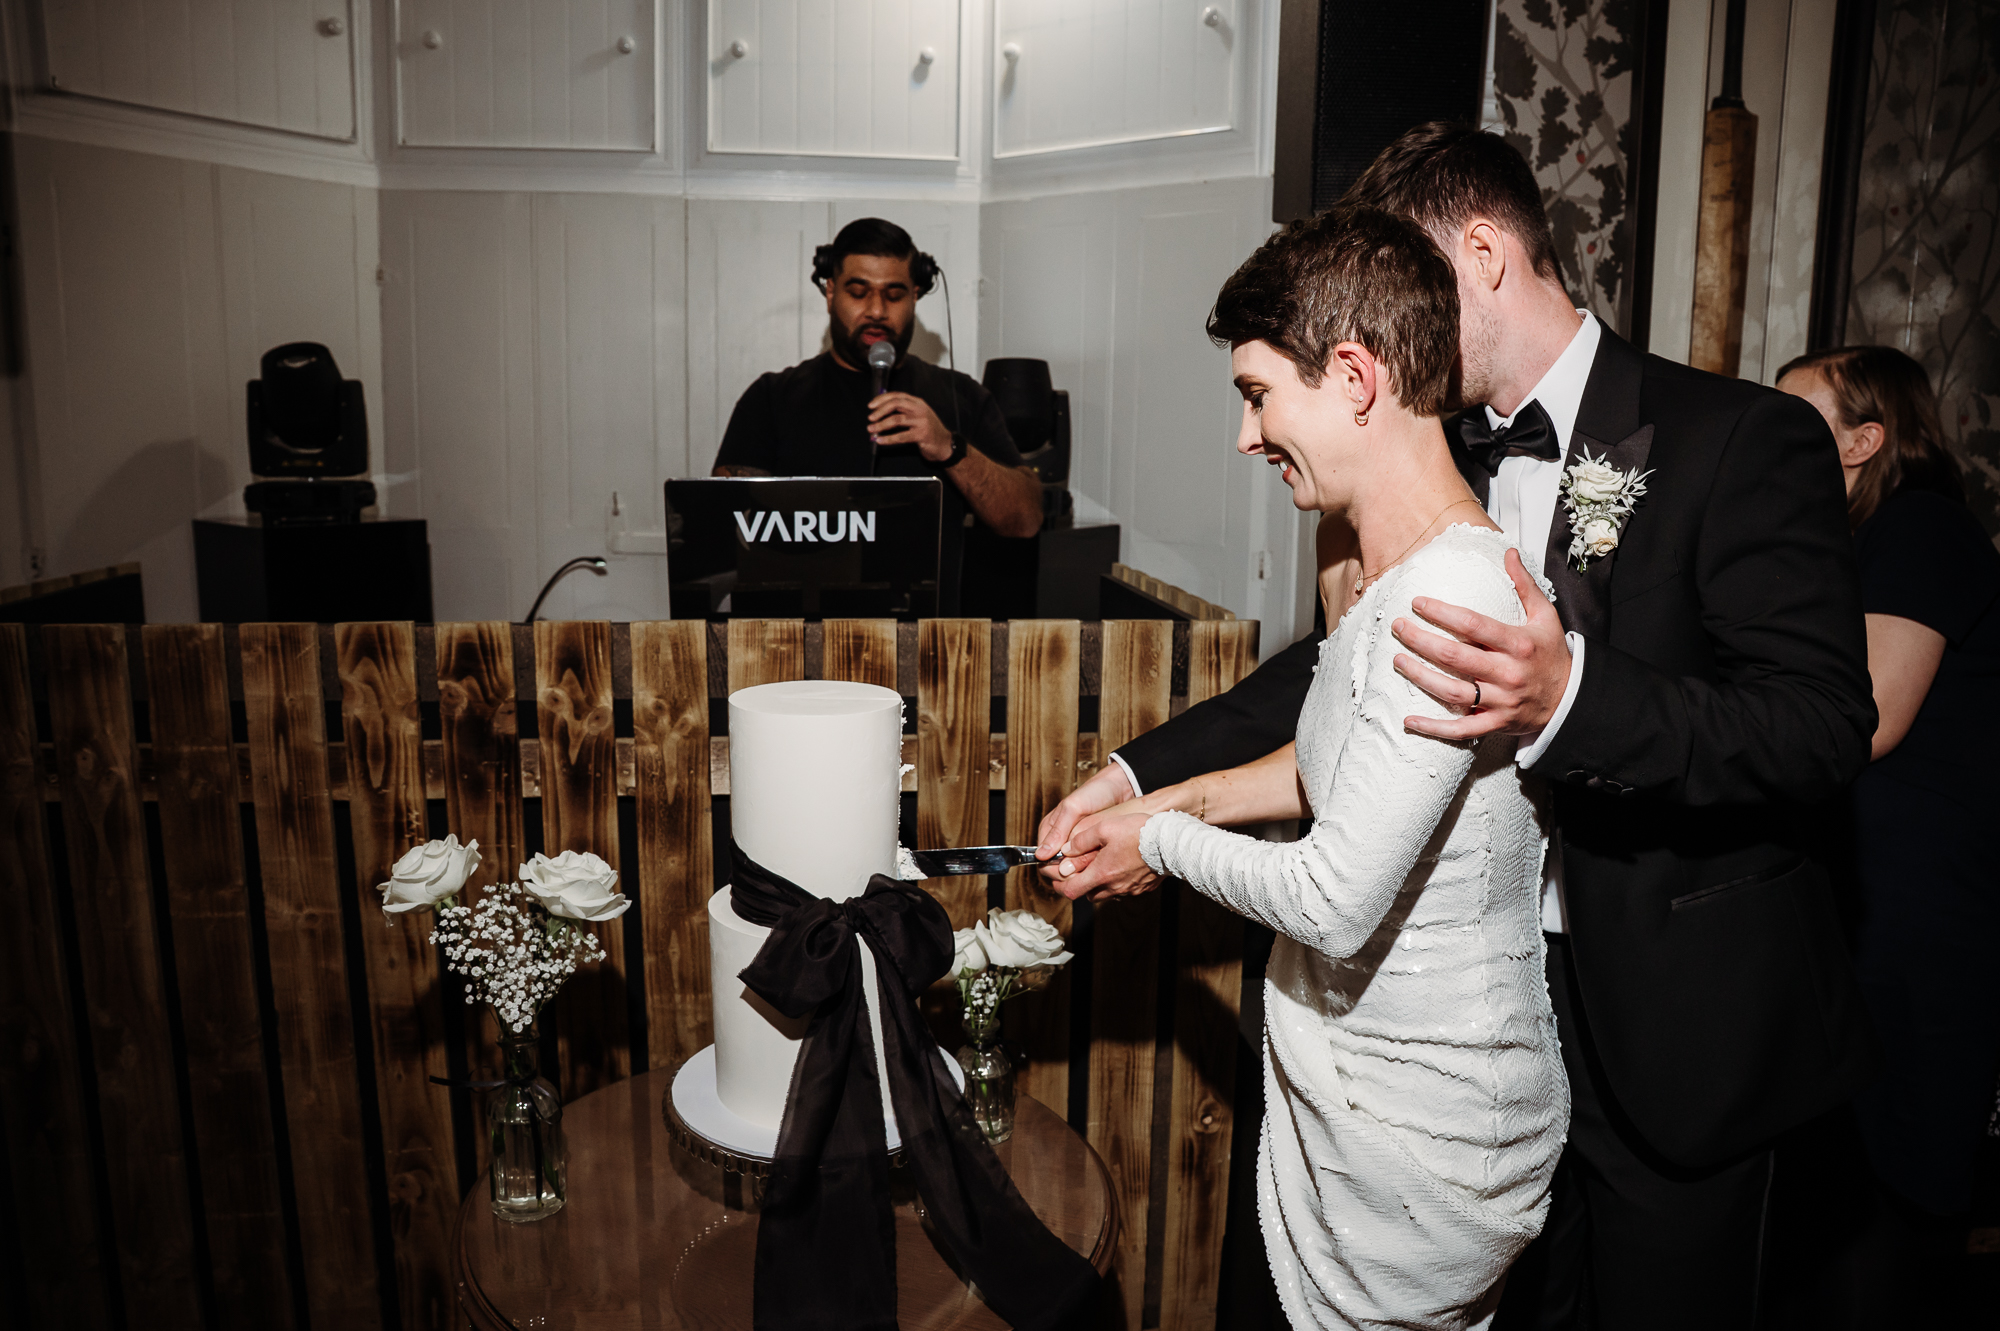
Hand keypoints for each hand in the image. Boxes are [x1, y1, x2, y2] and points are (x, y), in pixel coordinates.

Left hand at [868, 392, 953, 460]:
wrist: (944, 444)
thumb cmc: (928, 429)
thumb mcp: (918, 415)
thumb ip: (903, 410)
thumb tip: (879, 411)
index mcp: (917, 402)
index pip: (897, 395)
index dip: (882, 399)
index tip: (871, 405)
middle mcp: (919, 409)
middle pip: (896, 404)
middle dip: (880, 410)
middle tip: (870, 418)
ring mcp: (921, 421)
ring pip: (896, 419)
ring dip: (881, 425)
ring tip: (872, 430)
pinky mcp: (921, 434)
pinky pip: (901, 436)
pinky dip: (888, 438)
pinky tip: (880, 440)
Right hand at [1035, 763, 1132, 867]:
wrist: (1118, 787)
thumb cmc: (1094, 792)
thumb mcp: (1073, 808)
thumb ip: (1057, 831)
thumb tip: (1041, 855)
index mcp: (1049, 830)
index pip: (1042, 860)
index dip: (1053, 870)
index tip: (1070, 872)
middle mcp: (1059, 839)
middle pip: (1055, 867)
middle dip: (1067, 873)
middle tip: (1084, 872)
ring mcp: (1074, 844)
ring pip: (1071, 868)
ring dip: (1080, 872)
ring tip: (1094, 869)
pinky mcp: (1089, 847)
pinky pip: (1085, 863)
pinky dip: (1090, 867)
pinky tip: (1099, 866)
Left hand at [1050, 810, 1158, 902]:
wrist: (1172, 843)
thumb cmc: (1140, 833)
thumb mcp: (1105, 827)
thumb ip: (1082, 840)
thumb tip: (1067, 849)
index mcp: (1101, 873)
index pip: (1070, 891)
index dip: (1059, 885)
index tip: (1057, 875)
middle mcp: (1114, 887)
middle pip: (1087, 894)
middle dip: (1079, 884)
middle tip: (1077, 869)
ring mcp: (1129, 890)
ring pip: (1105, 894)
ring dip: (1098, 884)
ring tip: (1099, 866)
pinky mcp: (1142, 889)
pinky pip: (1123, 890)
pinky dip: (1116, 882)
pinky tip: (1120, 867)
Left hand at [1391, 547, 1571, 739]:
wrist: (1570, 699)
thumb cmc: (1551, 654)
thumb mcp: (1546, 616)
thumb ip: (1525, 585)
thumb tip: (1508, 552)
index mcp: (1518, 644)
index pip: (1472, 624)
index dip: (1442, 613)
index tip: (1417, 602)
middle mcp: (1507, 673)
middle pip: (1455, 657)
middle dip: (1421, 641)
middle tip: (1398, 627)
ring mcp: (1500, 701)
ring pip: (1452, 692)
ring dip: (1420, 677)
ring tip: (1398, 661)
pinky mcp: (1495, 723)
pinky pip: (1460, 730)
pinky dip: (1434, 728)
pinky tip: (1409, 720)